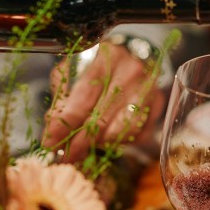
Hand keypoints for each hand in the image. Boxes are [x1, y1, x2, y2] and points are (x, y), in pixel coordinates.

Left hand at [41, 43, 164, 162]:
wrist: (133, 52)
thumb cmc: (99, 63)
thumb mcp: (75, 69)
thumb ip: (63, 96)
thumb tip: (53, 127)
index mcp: (105, 59)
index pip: (84, 96)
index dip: (66, 121)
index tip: (51, 141)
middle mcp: (130, 72)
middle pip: (103, 117)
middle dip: (81, 142)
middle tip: (66, 157)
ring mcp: (148, 89)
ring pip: (123, 129)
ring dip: (102, 143)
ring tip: (86, 147)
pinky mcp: (158, 103)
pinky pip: (140, 133)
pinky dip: (122, 141)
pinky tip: (109, 138)